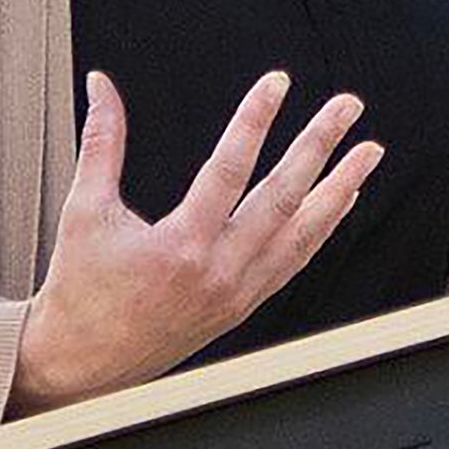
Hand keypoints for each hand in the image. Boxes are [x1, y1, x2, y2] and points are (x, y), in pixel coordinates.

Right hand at [12, 71, 379, 412]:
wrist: (83, 365)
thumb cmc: (81, 292)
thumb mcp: (84, 210)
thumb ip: (101, 142)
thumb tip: (103, 87)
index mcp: (180, 246)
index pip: (230, 168)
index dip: (256, 119)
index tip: (277, 83)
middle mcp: (218, 272)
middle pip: (284, 197)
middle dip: (320, 146)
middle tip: (346, 107)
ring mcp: (237, 293)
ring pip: (303, 235)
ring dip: (339, 189)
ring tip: (367, 153)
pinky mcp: (242, 307)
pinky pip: (295, 263)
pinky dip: (322, 229)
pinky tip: (339, 202)